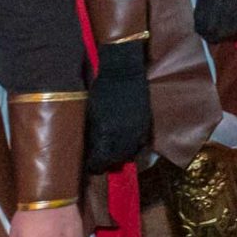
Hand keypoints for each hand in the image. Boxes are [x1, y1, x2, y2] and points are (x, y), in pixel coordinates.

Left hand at [81, 40, 150, 174]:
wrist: (123, 71)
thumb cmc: (101, 89)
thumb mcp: (91, 111)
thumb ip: (92, 132)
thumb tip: (91, 147)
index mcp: (105, 132)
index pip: (101, 159)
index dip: (95, 165)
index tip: (92, 165)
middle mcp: (123, 134)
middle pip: (117, 159)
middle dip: (109, 162)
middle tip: (102, 161)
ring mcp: (137, 129)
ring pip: (131, 152)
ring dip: (122, 155)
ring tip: (115, 153)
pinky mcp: (146, 122)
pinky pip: (141, 142)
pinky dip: (134, 146)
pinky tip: (127, 142)